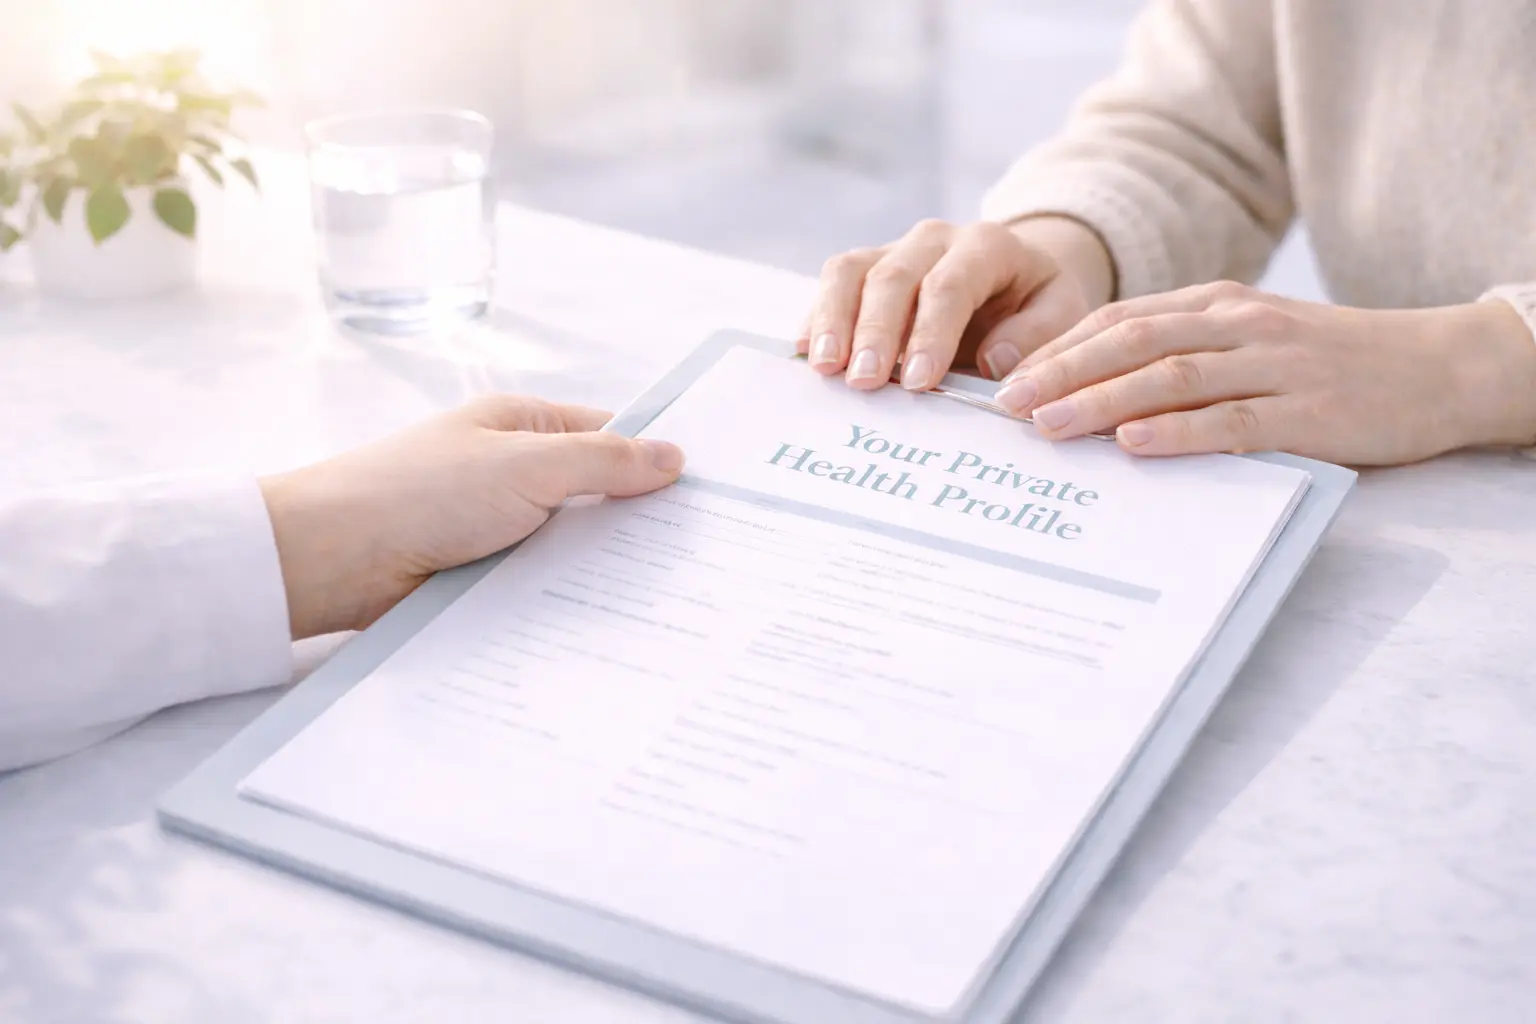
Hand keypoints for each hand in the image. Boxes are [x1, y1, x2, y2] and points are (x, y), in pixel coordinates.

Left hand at [259, 396, 684, 638]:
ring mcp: (495, 528)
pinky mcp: (481, 579)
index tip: (707, 496)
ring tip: (669, 598)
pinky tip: (607, 623)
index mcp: (520, 427)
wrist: (332, 560)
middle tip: (703, 556)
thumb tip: (674, 457)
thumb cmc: (419, 492)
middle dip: (636, 523)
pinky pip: (540, 586)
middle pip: (593, 496)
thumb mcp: (526, 464)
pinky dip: (567, 600)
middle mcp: (510, 473)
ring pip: (570, 548)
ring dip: (601, 569)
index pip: (606, 437)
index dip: (653, 462)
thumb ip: (604, 461)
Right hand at [797, 216, 1114, 389]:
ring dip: (833, 321)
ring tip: (824, 368)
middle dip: (876, 333)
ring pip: (851, 272)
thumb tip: (995, 361)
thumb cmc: (1035, 304)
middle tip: (864, 382)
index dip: (930, 333)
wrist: (1012, 275)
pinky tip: (805, 352)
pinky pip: (832, 283)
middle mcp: (934, 239)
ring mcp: (893, 249)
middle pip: (893, 278)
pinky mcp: (864, 268)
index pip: (950, 286)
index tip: (918, 382)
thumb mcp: (1060, 313)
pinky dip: (817, 317)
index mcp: (987, 245)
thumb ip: (1036, 334)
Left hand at [993, 281, 1535, 464]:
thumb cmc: (1327, 363)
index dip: (1057, 348)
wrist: (1436, 366)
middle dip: (1061, 372)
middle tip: (1005, 405)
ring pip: (1170, 376)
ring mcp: (1273, 365)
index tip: (1005, 379)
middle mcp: (1237, 325)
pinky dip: (1178, 432)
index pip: (1119, 319)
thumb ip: (1183, 357)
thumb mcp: (1250, 342)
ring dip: (1102, 401)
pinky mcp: (1307, 412)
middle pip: (1131, 342)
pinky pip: (1231, 420)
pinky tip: (1134, 446)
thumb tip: (1097, 402)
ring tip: (1048, 426)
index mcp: (1216, 305)